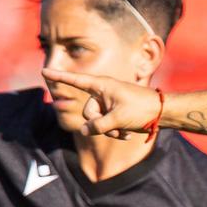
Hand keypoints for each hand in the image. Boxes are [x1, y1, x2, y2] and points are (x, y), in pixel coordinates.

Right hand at [43, 68, 158, 136]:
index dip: (59, 78)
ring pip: (97, 122)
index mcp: (102, 85)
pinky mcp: (115, 113)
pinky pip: (106, 125)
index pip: (76, 81)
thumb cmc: (141, 109)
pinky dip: (115, 132)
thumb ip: (99, 126)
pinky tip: (127, 134)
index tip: (44, 71)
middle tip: (116, 129)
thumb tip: (84, 131)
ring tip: (124, 132)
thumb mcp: (118, 119)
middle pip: (88, 112)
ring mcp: (109, 103)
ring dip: (109, 131)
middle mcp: (103, 93)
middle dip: (99, 124)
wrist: (162, 113)